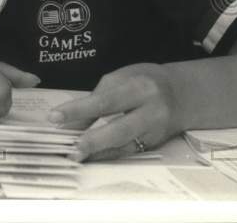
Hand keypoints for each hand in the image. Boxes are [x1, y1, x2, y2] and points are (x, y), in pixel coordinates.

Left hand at [48, 63, 182, 160]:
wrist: (182, 94)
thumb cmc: (144, 80)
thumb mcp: (120, 78)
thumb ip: (96, 97)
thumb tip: (71, 120)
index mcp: (139, 87)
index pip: (104, 101)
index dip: (78, 110)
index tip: (54, 118)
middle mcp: (151, 111)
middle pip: (119, 129)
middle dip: (91, 140)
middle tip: (69, 148)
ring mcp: (155, 131)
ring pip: (125, 145)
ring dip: (98, 152)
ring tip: (75, 156)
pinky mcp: (154, 144)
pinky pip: (129, 152)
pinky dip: (108, 156)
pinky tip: (91, 157)